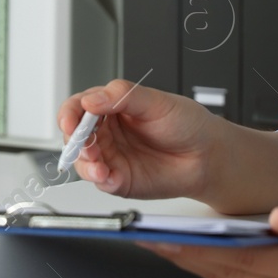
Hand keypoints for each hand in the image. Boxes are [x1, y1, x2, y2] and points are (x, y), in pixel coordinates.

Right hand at [56, 79, 219, 199]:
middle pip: (75, 136)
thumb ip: (122, 96)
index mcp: (112, 106)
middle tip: (86, 147)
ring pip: (82, 161)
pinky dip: (99, 180)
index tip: (71, 122)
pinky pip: (100, 181)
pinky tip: (108, 176)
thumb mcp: (156, 102)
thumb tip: (92, 100)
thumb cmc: (187, 124)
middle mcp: (108, 131)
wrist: (208, 156)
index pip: (79, 106)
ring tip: (98, 166)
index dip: (70, 114)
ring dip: (84, 164)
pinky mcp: (119, 179)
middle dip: (75, 142)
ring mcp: (112, 156)